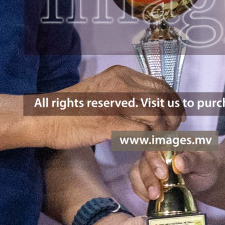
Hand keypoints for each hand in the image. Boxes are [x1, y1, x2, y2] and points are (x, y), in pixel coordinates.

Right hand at [35, 65, 183, 150]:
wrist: (46, 117)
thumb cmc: (74, 108)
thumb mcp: (103, 90)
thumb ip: (126, 93)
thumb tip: (152, 104)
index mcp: (121, 74)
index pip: (161, 84)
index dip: (174, 102)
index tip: (179, 117)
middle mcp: (121, 84)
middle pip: (163, 100)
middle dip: (173, 119)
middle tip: (172, 133)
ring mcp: (115, 103)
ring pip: (156, 117)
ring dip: (161, 134)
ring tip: (157, 144)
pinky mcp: (108, 123)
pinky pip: (141, 134)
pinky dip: (147, 144)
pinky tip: (144, 150)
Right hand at [130, 147, 219, 203]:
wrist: (206, 179)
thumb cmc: (207, 166)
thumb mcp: (206, 162)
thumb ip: (194, 160)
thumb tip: (178, 162)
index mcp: (171, 142)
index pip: (156, 146)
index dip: (155, 160)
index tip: (162, 175)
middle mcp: (157, 151)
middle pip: (144, 160)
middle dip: (148, 177)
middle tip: (156, 192)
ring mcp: (151, 164)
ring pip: (137, 171)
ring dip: (143, 186)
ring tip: (154, 197)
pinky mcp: (148, 178)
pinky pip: (137, 183)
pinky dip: (141, 192)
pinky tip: (151, 199)